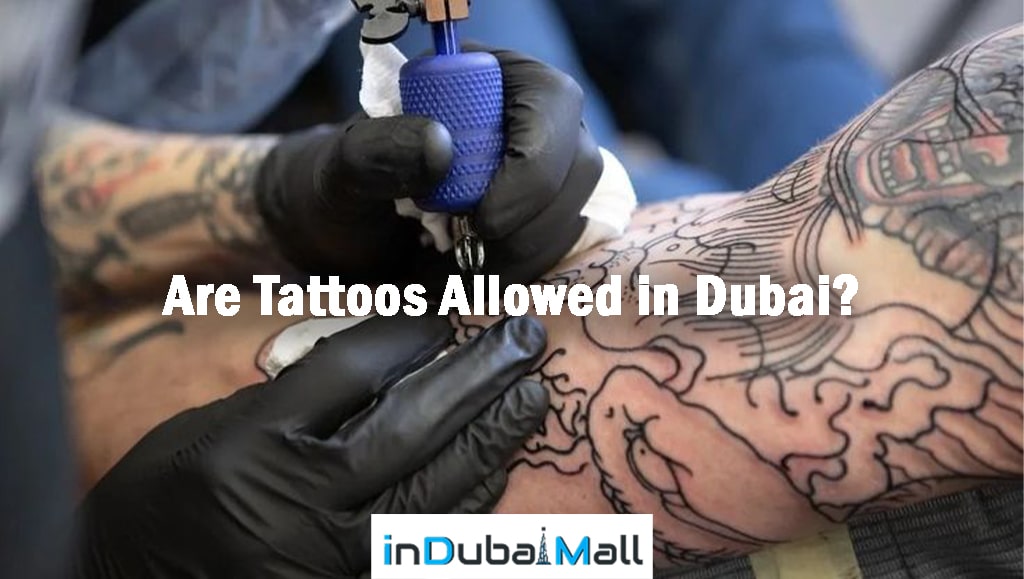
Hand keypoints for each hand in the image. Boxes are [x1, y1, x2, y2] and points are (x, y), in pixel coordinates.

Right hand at [75, 315, 548, 578]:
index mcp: (251, 445)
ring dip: (491, 437)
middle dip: (476, 376)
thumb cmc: (162, 502)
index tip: (441, 313)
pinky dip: (469, 503)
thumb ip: (293, 398)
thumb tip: (386, 360)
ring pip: (435, 493)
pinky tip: (497, 465)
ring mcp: (328, 561)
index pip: (352, 371)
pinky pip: (427, 548)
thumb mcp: (206, 429)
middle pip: (409, 427)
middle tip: (524, 336)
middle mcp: (296, 504)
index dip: (407, 333)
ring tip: (531, 393)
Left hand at [255, 47, 602, 287]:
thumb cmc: (339, 189)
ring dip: (519, 260)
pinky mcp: (541, 224)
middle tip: (465, 258)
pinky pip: (557, 253)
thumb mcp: (340, 169)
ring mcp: (545, 175)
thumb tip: (440, 146)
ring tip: (450, 276)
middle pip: (578, 167)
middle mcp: (531, 122)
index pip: (551, 104)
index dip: (532, 166)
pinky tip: (466, 283)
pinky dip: (515, 279)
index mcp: (491, 79)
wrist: (342, 237)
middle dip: (528, 226)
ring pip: (572, 217)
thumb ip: (375, 152)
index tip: (482, 221)